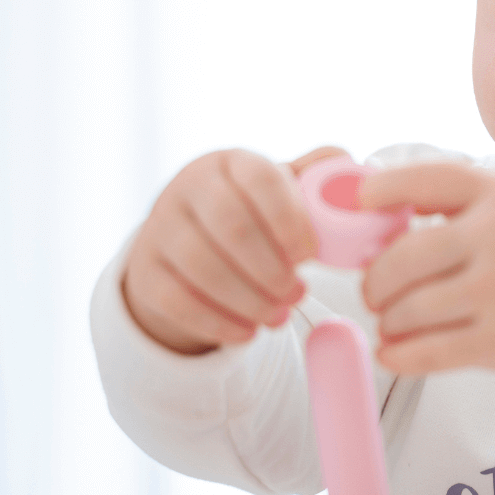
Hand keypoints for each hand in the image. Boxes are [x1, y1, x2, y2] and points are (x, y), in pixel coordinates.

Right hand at [122, 146, 347, 353]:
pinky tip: (248, 332)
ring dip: (249, 299)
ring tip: (279, 315)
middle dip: (272, 268)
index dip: (290, 219)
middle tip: (299, 292)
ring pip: (202, 267)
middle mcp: (188, 188)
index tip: (310, 254)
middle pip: (231, 226)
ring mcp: (159, 229)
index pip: (260, 178)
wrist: (186, 250)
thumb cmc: (253, 218)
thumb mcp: (282, 193)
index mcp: (231, 163)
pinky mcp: (144, 273)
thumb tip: (351, 166)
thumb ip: (318, 181)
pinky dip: (218, 322)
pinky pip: (177, 301)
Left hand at [358, 163, 494, 383]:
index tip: (359, 204)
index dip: (381, 191)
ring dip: (388, 318)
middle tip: (373, 290)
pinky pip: (428, 352)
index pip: (424, 180)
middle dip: (375, 280)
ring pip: (409, 309)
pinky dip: (399, 354)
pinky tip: (391, 351)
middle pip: (403, 257)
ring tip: (391, 319)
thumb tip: (373, 200)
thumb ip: (453, 193)